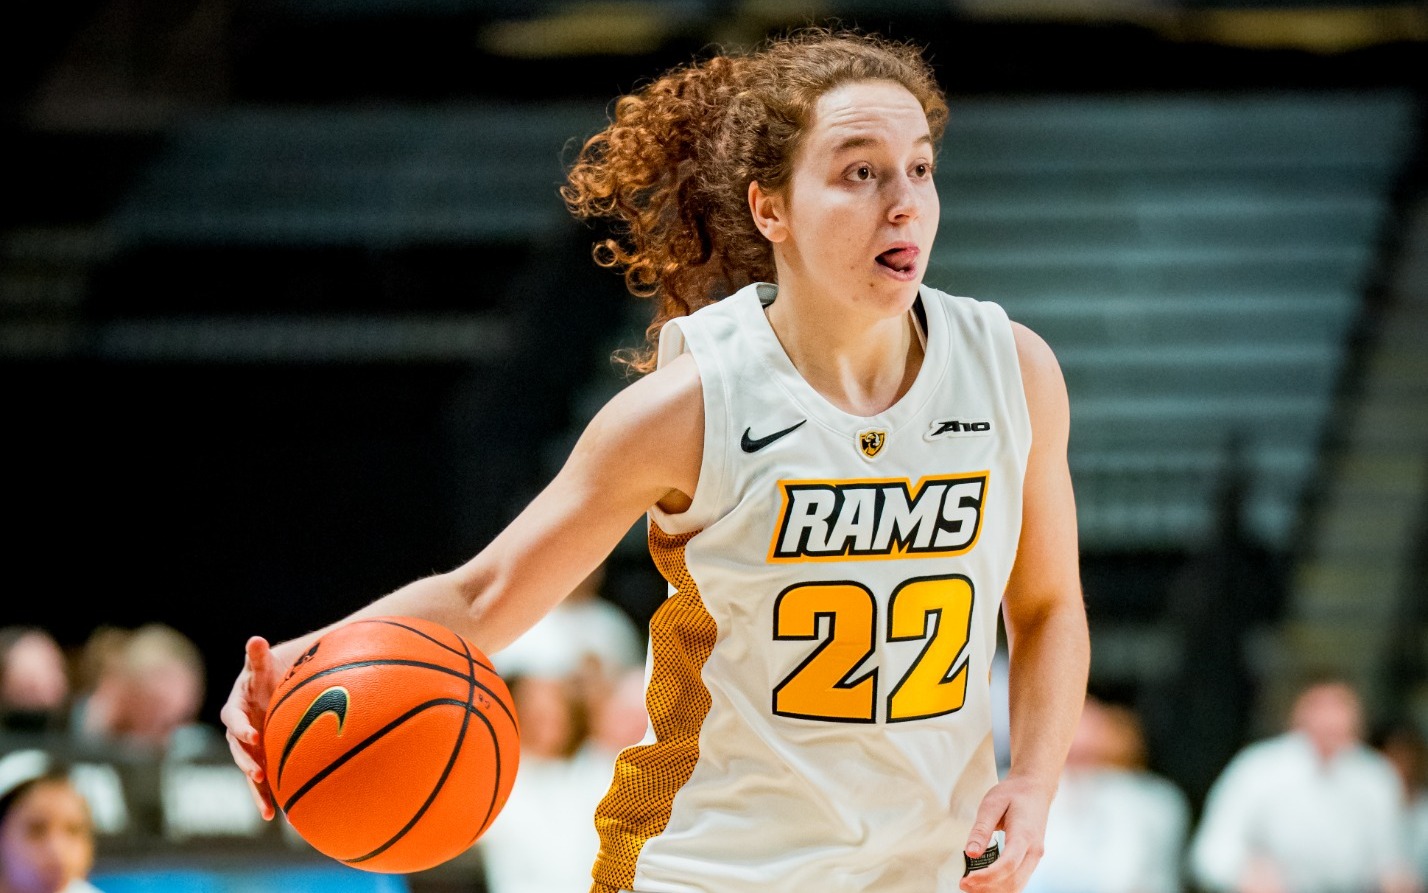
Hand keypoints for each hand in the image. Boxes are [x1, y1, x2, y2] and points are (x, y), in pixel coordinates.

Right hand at [221, 636, 282, 820]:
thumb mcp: (261, 666)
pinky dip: (264, 797)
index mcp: (235, 709)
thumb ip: (257, 657)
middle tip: (259, 772)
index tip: (255, 735)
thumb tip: (255, 640)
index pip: (234, 720)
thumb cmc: (265, 676)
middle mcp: (238, 733)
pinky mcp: (258, 760)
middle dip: (248, 762)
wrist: (271, 691)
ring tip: (265, 807)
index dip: (242, 728)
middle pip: (238, 751)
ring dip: (255, 788)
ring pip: (248, 770)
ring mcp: (247, 749)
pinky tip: (272, 816)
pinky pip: (259, 782)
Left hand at [959, 775, 1054, 892]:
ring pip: (1017, 885)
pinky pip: (1019, 880)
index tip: (967, 879)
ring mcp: (1035, 857)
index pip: (1007, 865)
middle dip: (987, 887)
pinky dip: (1002, 886)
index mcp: (1024, 835)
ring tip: (971, 886)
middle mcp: (1034, 850)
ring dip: (994, 890)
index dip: (986, 876)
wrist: (1035, 789)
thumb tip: (971, 853)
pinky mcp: (1031, 859)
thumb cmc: (1014, 794)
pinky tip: (985, 883)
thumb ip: (981, 829)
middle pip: (1013, 881)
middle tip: (963, 884)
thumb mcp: (992, 804)